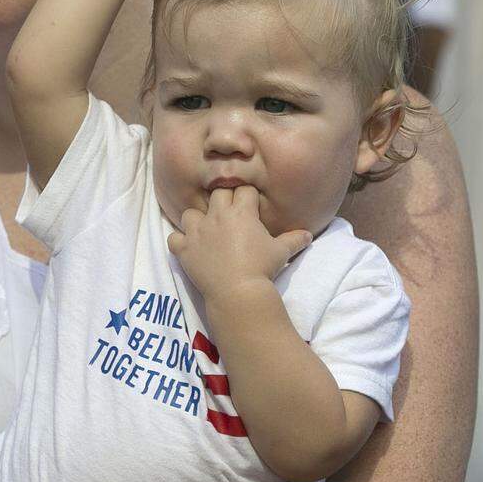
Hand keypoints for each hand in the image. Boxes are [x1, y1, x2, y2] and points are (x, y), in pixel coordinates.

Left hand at [168, 186, 309, 300]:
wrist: (238, 291)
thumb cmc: (262, 268)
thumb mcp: (281, 252)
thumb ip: (294, 239)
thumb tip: (308, 234)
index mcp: (241, 212)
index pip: (243, 190)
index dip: (247, 196)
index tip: (250, 205)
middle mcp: (216, 216)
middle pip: (217, 194)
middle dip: (223, 200)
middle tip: (229, 215)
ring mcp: (197, 232)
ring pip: (190, 213)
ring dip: (197, 219)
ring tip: (205, 230)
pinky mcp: (184, 249)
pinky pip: (174, 238)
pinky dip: (179, 241)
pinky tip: (187, 247)